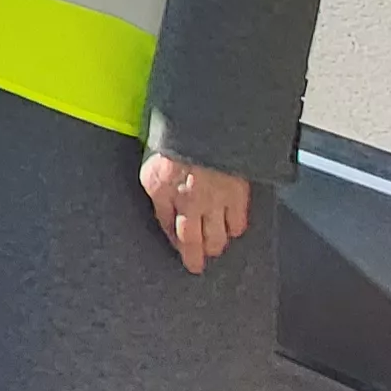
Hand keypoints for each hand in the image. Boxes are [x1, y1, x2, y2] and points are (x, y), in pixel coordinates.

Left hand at [139, 153, 251, 273]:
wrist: (205, 124)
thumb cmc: (175, 141)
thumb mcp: (151, 169)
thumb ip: (158, 197)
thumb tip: (165, 218)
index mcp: (167, 194)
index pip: (170, 229)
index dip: (175, 244)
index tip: (178, 253)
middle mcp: (192, 203)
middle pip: (195, 240)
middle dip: (196, 255)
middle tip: (197, 265)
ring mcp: (217, 200)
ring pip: (218, 236)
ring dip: (215, 245)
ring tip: (214, 250)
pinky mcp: (238, 193)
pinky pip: (239, 222)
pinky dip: (235, 229)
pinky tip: (233, 231)